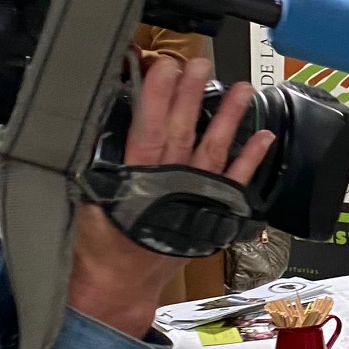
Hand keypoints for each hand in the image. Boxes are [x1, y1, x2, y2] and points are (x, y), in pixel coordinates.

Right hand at [68, 56, 276, 338]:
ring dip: (228, 117)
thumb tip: (88, 128)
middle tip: (200, 63)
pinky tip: (263, 137)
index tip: (163, 67)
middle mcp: (170, 183)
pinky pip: (236, 181)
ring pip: (214, 149)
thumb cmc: (97, 245)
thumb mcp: (84, 201)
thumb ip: (91, 165)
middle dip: (191, 94)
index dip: (157, 96)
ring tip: (241, 89)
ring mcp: (195, 196)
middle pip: (183, 130)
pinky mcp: (212, 210)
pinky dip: (250, 159)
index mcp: (136, 178)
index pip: (148, 128)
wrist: (119, 285)